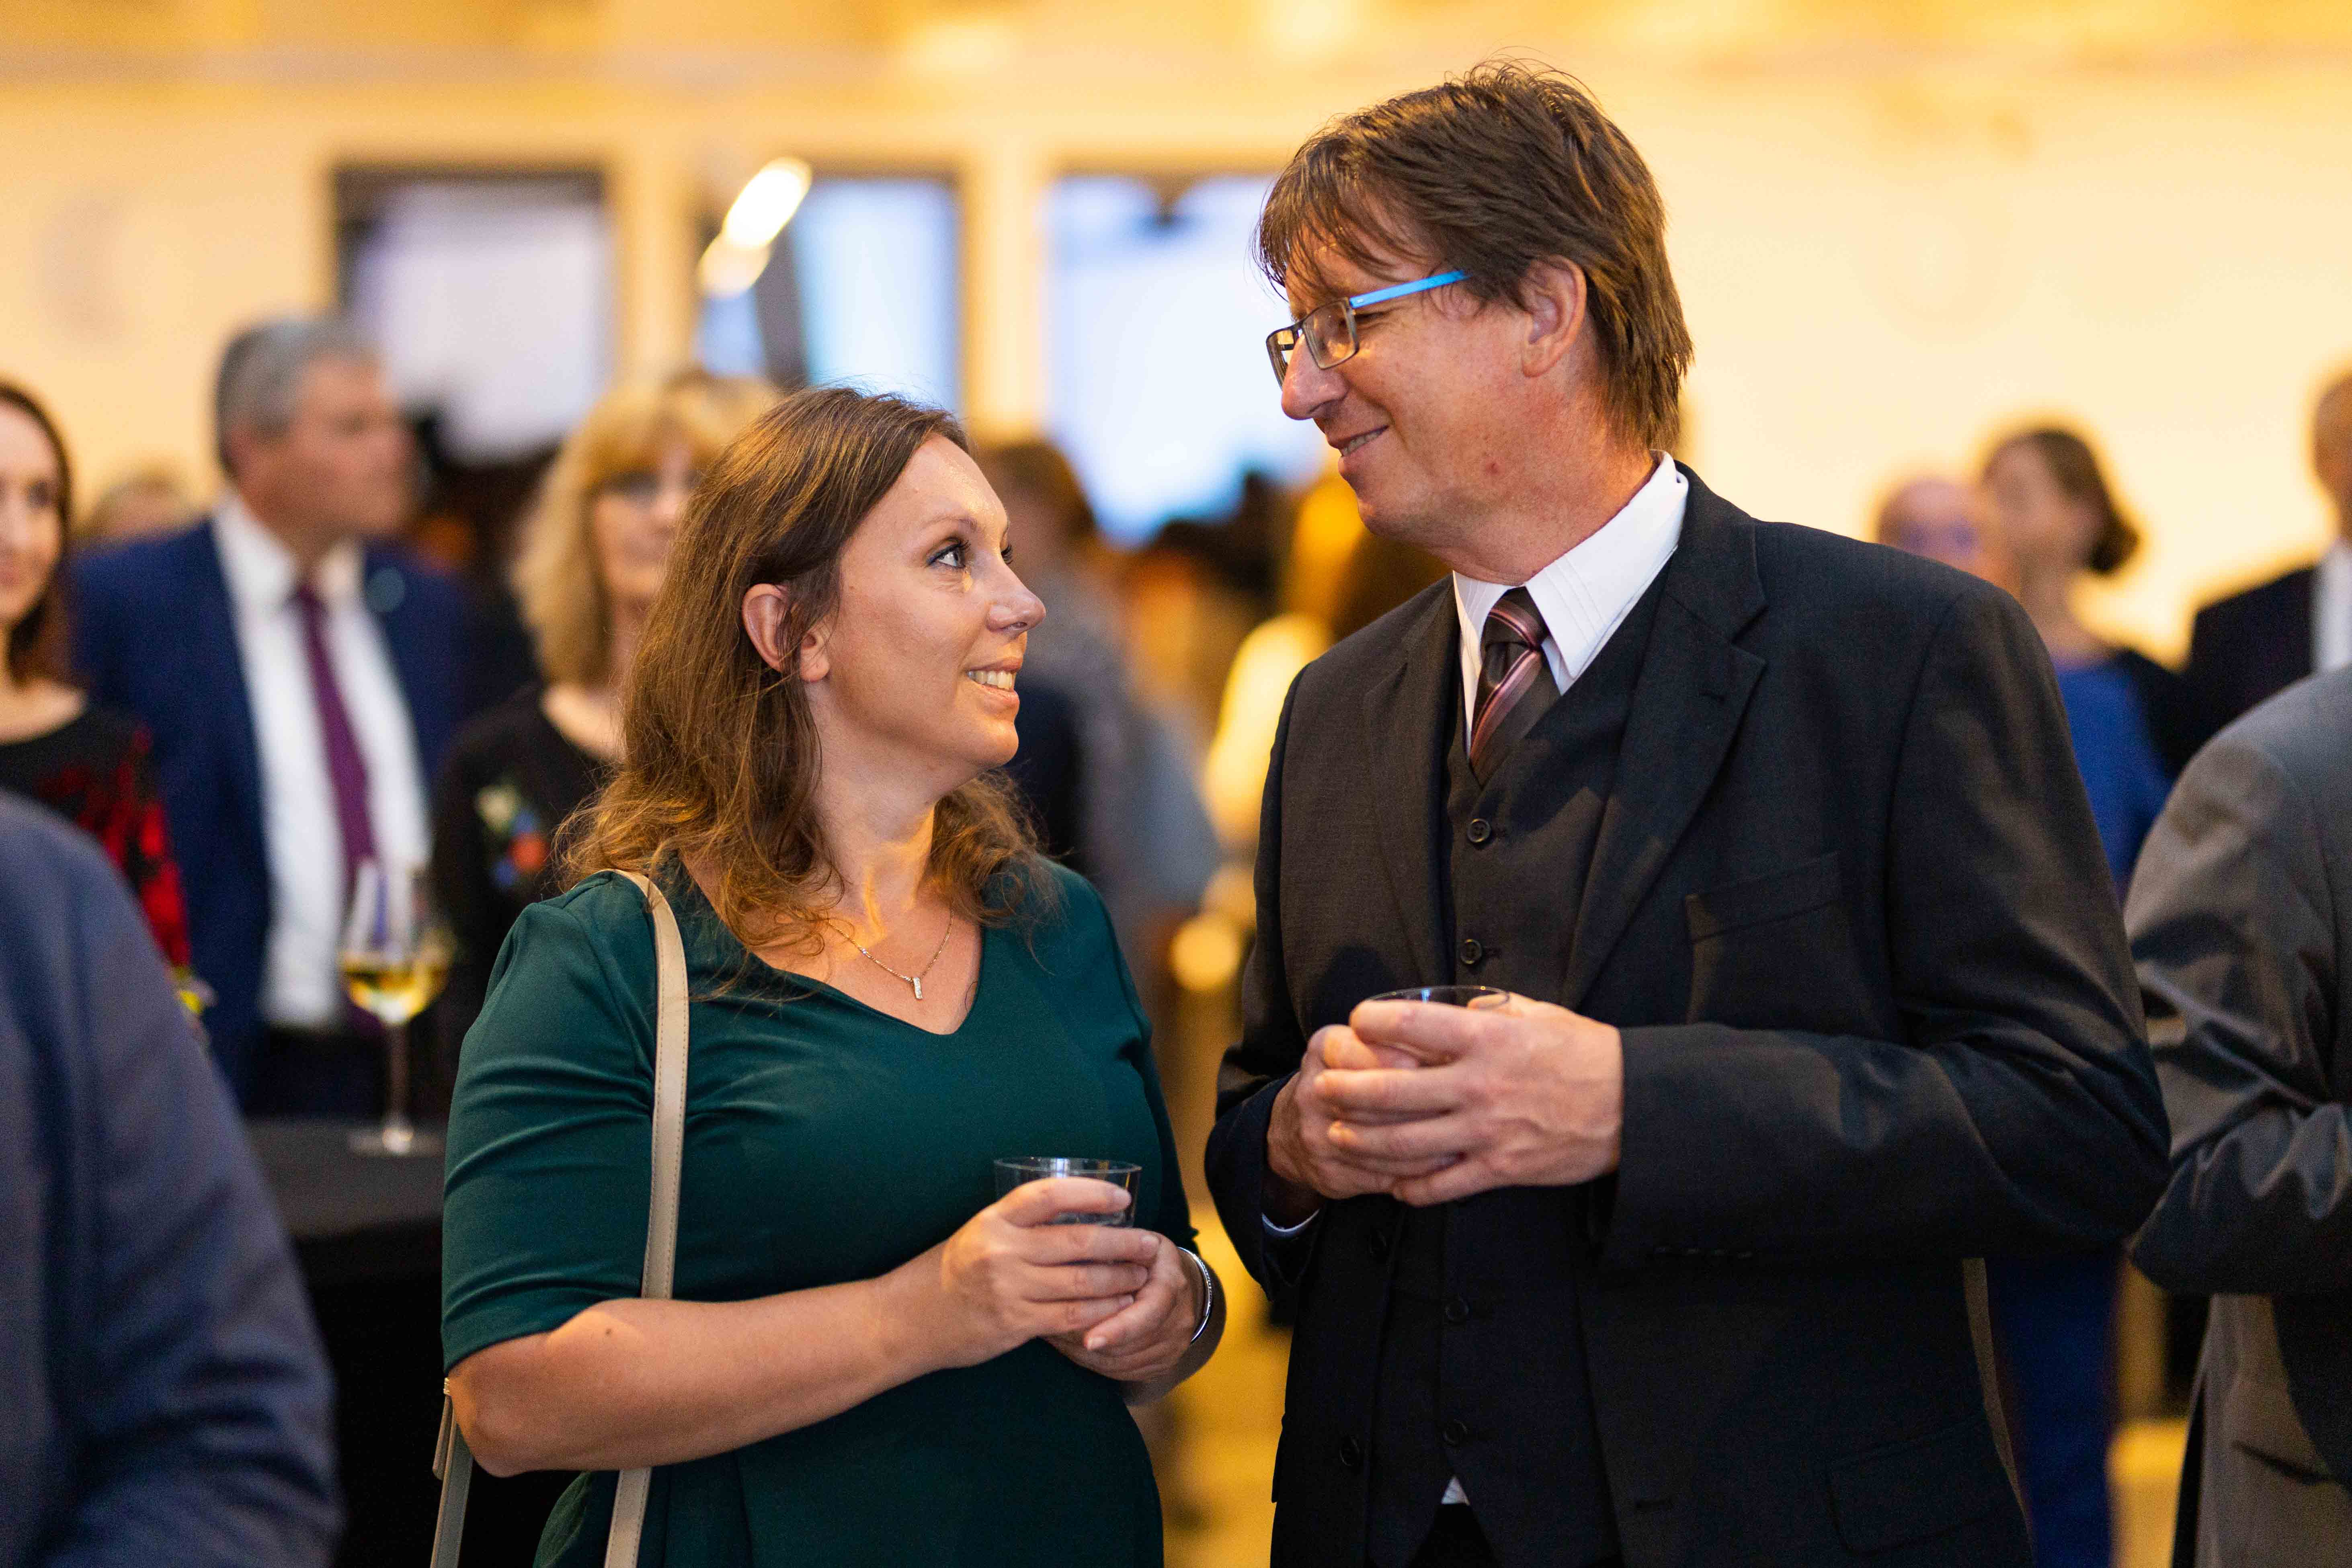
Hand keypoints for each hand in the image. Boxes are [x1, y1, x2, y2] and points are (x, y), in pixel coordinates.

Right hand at [895, 1178, 1157, 1370]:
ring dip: (1120, 1279)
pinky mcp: (1014, 1324)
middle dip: (1123, 1243)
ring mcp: (1008, 1289)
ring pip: (1081, 1281)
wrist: (911, 1319)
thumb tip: (1081, 1212)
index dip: (1091, 1193)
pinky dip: (1102, 1310)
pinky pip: (1071, 1316)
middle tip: (1151, 1243)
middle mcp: (1001, 1251)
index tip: (1123, 1199)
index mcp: (993, 1220)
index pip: (1049, 1195)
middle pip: (1077, 1241)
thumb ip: (1022, 1224)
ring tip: (1143, 1275)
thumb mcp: (979, 1232)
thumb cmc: (954, 1270)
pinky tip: (1121, 1306)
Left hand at [1048, 1232, 1200, 1383]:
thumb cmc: (1143, 1258)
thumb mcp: (1131, 1243)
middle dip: (1090, 1342)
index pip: (1149, 1313)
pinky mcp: (1163, 1364)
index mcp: (1171, 1283)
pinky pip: (1124, 1373)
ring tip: (1057, 1339)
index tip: (1089, 1340)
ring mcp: (1173, 1345)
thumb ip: (1109, 1252)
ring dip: (1086, 1355)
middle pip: (1131, 1344)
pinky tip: (1075, 1348)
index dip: (1120, 1329)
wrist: (1175, 1283)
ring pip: (1123, 1363)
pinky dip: (1096, 1363)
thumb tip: (1069, 1264)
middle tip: (1053, 1333)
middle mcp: (1179, 1318)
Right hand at [1266, 1024, 1455, 1218]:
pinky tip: (1444, 1164)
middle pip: (1376, 1097)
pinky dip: (1415, 1171)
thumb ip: (1399, 1038)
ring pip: (1381, 1140)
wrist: (1291, 1129)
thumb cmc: (1346, 1077)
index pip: (1367, 1048)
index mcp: (1324, 1047)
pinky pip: (1380, 1173)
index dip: (1409, 1057)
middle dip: (1424, 1103)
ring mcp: (1317, 1133)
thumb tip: (1461, 1028)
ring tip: (1463, 1138)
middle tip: (1463, 1105)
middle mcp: (1314, 1088)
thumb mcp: (1357, 1043)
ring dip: (1426, 1142)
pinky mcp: (1329, 1170)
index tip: (1445, 1062)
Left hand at [1316, 992, 1623, 1204]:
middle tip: (1323, 1087)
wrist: (1632, 1107)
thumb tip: (1451, 1001)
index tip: (1356, 1021)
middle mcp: (1479, 1085)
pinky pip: (1442, 1185)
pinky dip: (1410, 1188)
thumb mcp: (1537, 1014)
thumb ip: (1489, 1009)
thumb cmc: (1584, 1054)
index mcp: (1488, 1038)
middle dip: (1347, 1090)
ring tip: (1338, 1135)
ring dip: (1362, 1141)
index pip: (1411, 1023)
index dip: (1371, 1020)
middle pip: (1392, 1090)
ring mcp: (1487, 1131)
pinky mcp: (1500, 1169)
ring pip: (1405, 1143)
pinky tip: (1391, 1183)